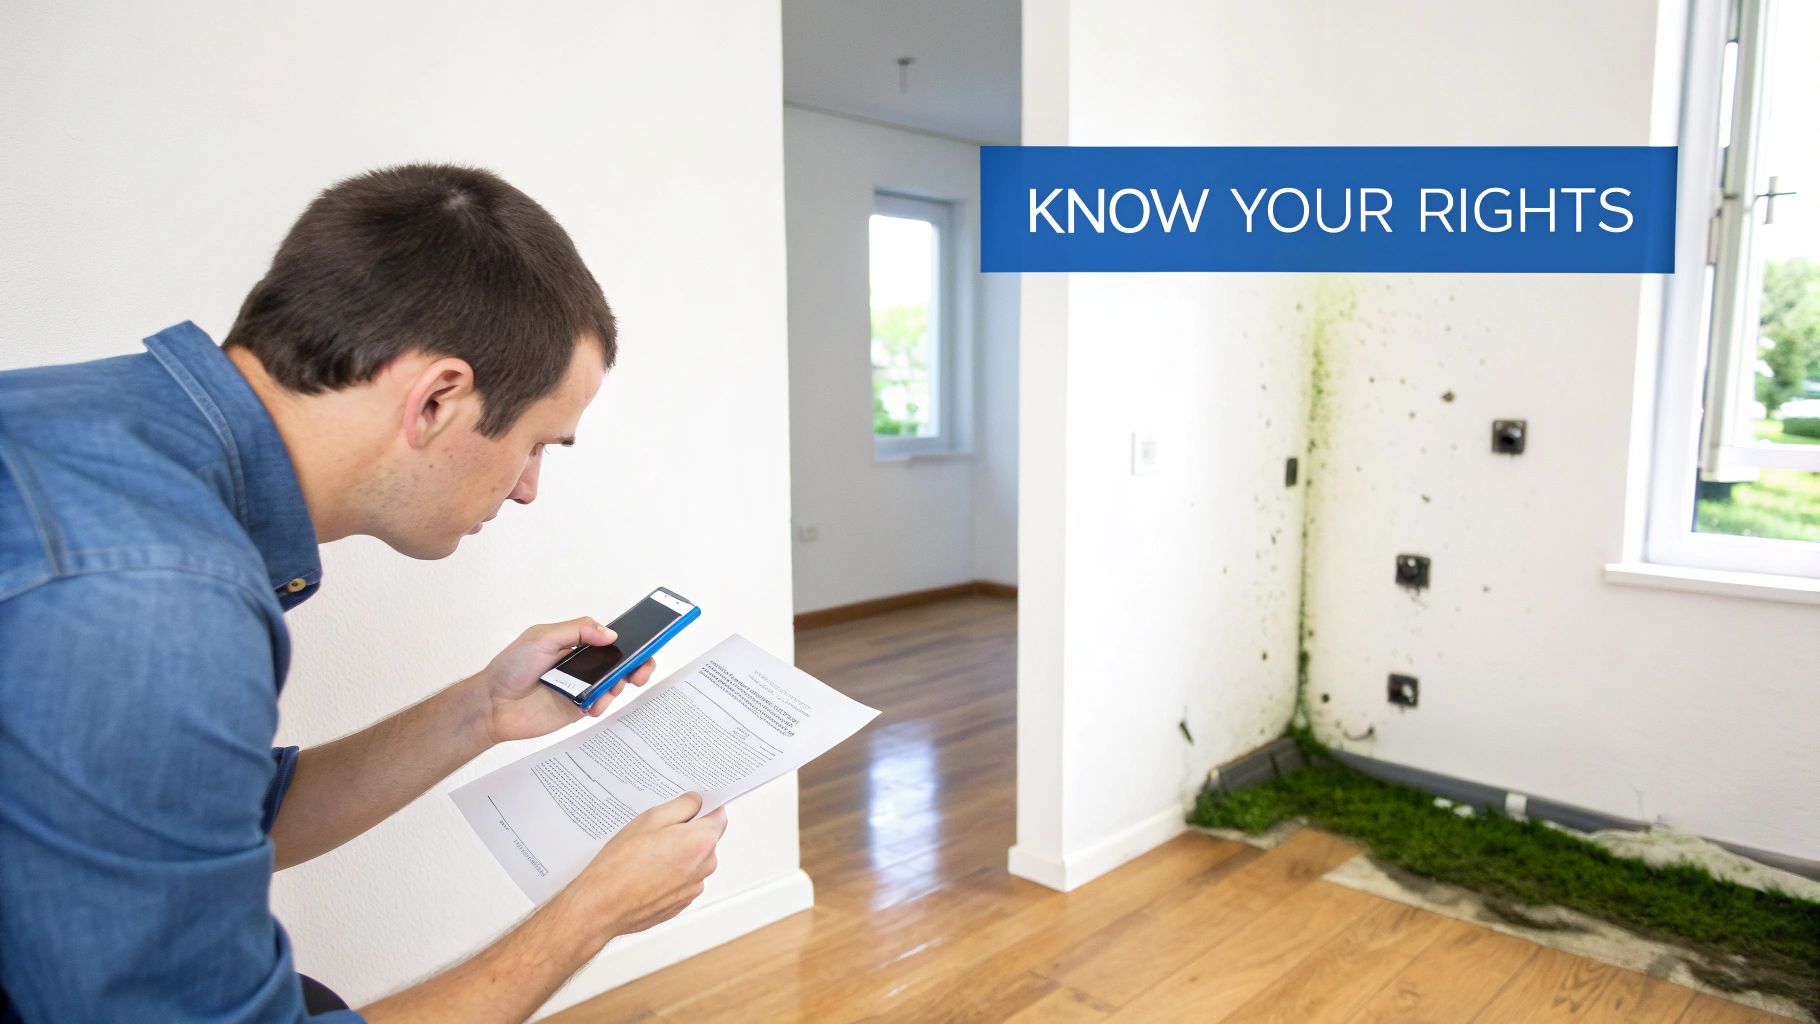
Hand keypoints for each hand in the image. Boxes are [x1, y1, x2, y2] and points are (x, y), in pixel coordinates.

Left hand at [466, 617, 658, 745]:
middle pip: (621, 662)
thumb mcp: (542, 637)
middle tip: (643, 666)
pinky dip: (604, 703)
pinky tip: (594, 703)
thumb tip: (610, 634)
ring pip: (616, 684)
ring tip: (615, 684)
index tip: (651, 636)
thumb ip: (577, 631)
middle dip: (639, 663)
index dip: (632, 637)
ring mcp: (583, 687)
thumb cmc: (511, 667)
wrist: (493, 704)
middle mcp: (583, 665)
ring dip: (622, 683)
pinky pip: (601, 705)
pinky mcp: (579, 708)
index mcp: (576, 643)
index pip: (610, 638)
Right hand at [573, 793, 726, 936]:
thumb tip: (696, 802)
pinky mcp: (681, 903)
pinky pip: (681, 880)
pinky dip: (669, 874)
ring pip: (692, 861)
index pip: (719, 815)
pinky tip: (645, 873)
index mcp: (702, 841)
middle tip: (656, 831)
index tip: (689, 806)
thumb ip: (682, 805)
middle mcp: (705, 866)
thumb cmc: (622, 863)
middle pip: (705, 839)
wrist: (603, 905)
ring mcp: (693, 888)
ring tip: (645, 854)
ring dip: (677, 854)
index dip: (704, 808)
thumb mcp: (651, 818)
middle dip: (686, 832)